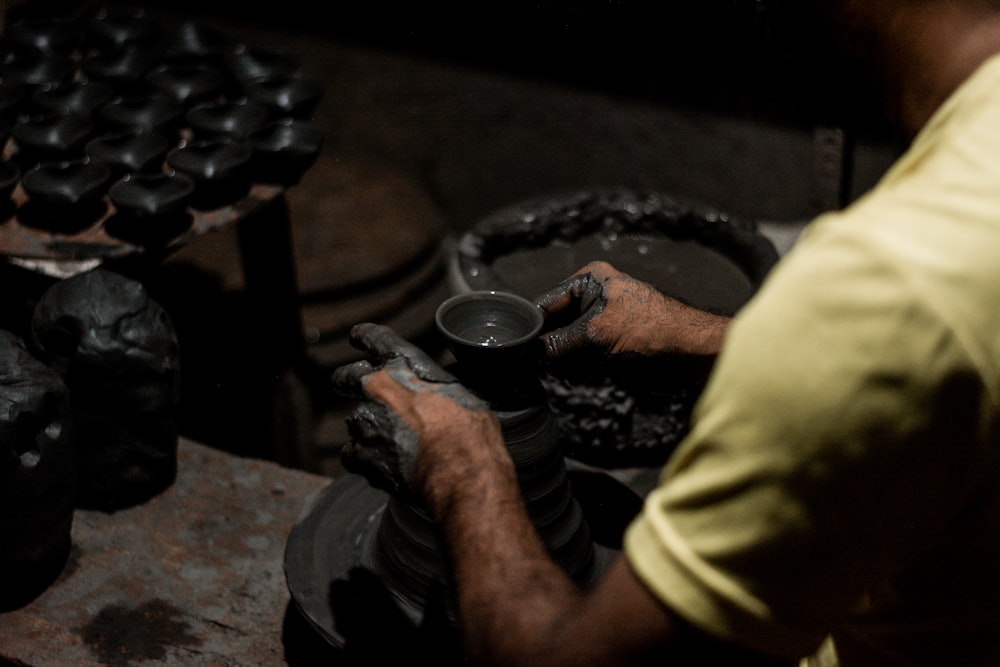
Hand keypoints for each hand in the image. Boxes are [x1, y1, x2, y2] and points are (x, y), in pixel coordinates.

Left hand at [331, 323, 499, 502]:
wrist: (460, 470)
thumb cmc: (469, 431)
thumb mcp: (459, 394)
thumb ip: (434, 389)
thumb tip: (435, 399)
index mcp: (403, 365)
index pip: (373, 339)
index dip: (363, 337)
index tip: (356, 337)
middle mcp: (376, 389)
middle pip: (346, 378)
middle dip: (346, 382)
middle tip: (348, 387)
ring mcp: (365, 424)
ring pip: (355, 422)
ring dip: (368, 430)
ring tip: (392, 445)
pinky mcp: (361, 456)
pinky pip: (353, 456)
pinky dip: (365, 460)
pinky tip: (384, 466)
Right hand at [534, 261, 728, 379]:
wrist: (694, 357)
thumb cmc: (652, 334)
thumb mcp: (597, 335)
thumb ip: (557, 345)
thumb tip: (529, 357)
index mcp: (588, 281)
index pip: (544, 305)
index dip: (532, 329)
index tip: (519, 354)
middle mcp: (593, 298)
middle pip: (553, 326)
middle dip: (549, 349)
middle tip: (542, 368)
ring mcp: (602, 324)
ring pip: (565, 346)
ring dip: (563, 363)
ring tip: (568, 372)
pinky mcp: (611, 347)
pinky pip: (581, 359)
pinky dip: (577, 371)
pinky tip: (580, 377)